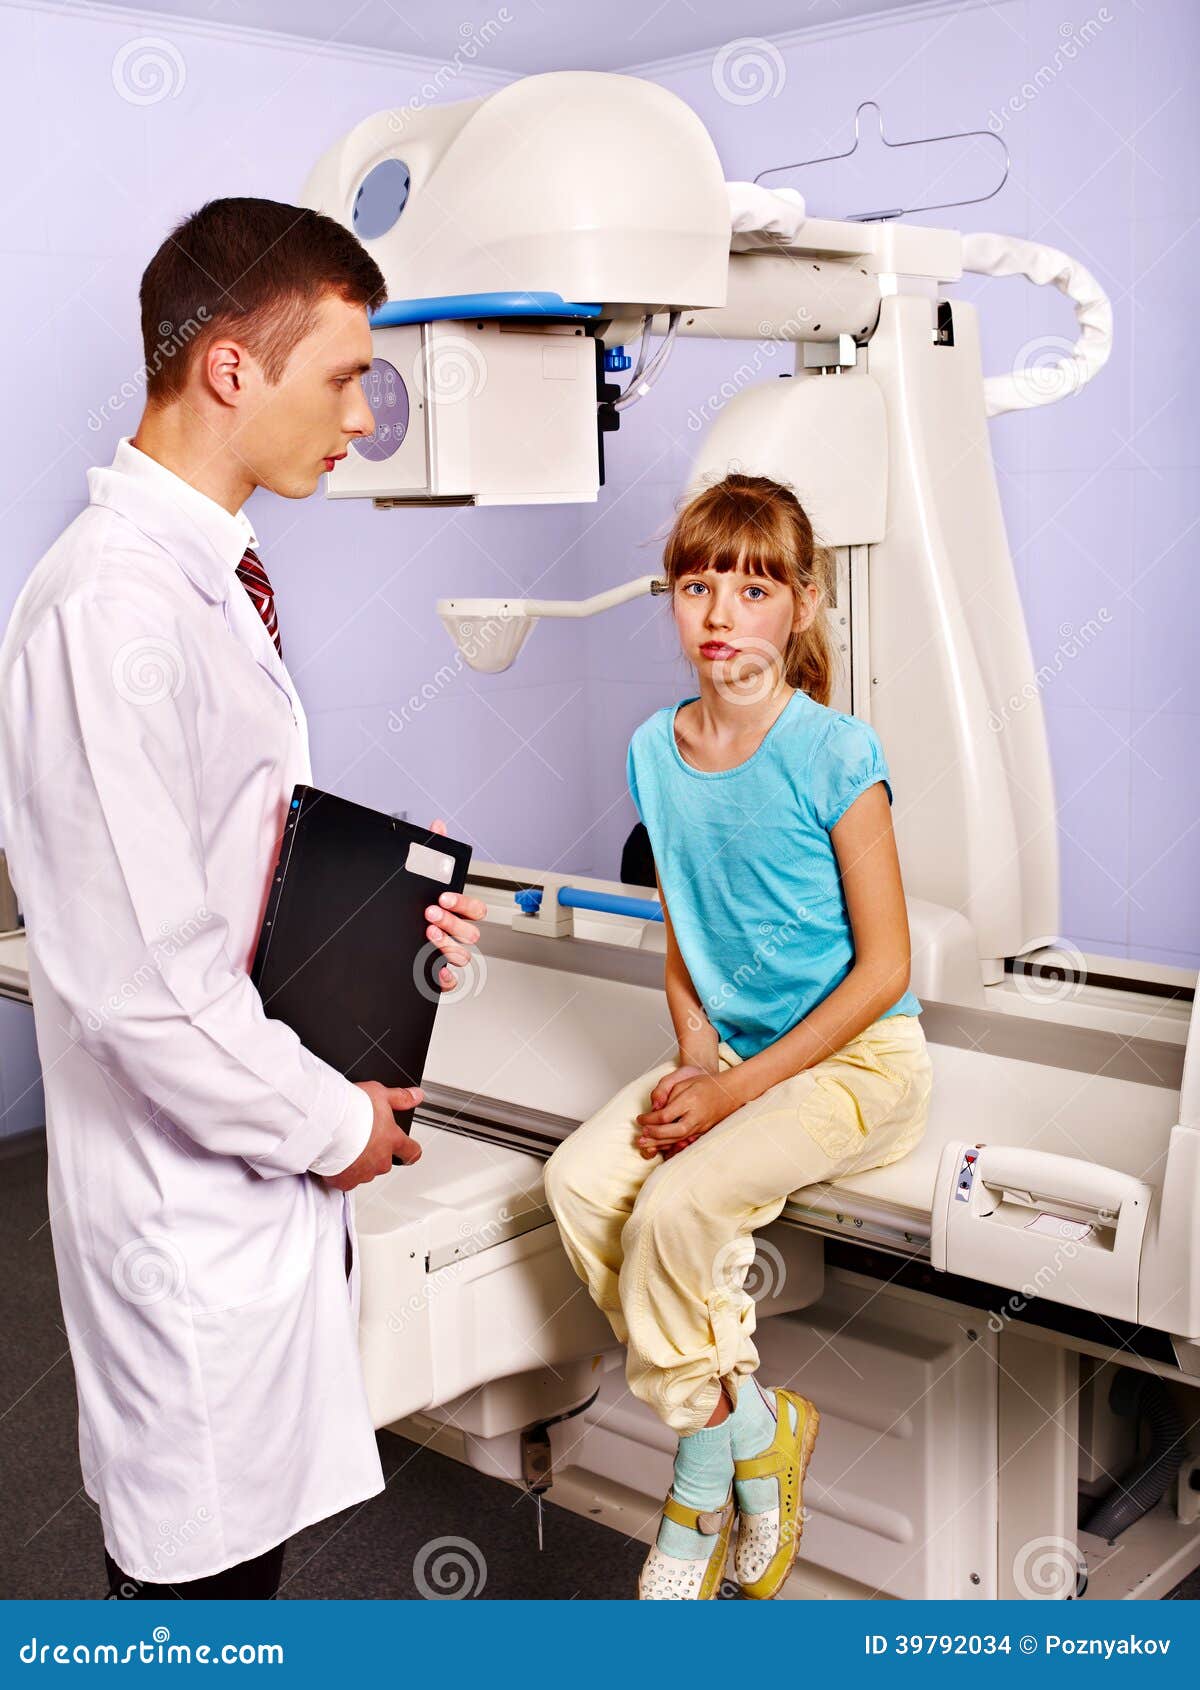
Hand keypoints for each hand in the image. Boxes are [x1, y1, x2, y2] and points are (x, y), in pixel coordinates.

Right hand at [323, 1081, 423, 1189]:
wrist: (325, 1123)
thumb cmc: (351, 1108)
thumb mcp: (380, 1093)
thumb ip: (400, 1098)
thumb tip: (416, 1096)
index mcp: (392, 1140)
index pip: (412, 1152)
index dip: (410, 1151)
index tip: (407, 1149)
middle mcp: (381, 1160)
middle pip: (384, 1161)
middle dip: (375, 1153)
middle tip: (360, 1137)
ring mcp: (364, 1173)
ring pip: (365, 1171)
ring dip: (358, 1162)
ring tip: (344, 1145)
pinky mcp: (345, 1181)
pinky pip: (346, 1180)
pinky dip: (341, 1172)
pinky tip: (334, 1158)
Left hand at [425, 818, 486, 991]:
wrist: (382, 933)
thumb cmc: (413, 903)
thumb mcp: (421, 875)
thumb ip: (432, 852)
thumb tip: (437, 826)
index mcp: (457, 912)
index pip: (476, 909)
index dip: (463, 904)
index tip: (444, 897)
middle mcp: (457, 934)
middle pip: (471, 933)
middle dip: (452, 923)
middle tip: (430, 913)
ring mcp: (449, 954)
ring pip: (462, 956)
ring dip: (447, 945)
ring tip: (426, 934)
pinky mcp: (437, 973)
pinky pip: (451, 981)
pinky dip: (445, 978)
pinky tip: (432, 969)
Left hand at [641, 1064, 715, 1159]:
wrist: (729, 1091)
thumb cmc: (705, 1084)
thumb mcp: (683, 1080)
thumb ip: (666, 1092)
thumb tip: (654, 1108)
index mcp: (690, 1101)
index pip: (665, 1115)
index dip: (649, 1119)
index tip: (639, 1118)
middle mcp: (696, 1116)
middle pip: (672, 1132)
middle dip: (654, 1134)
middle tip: (641, 1133)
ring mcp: (701, 1126)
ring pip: (678, 1139)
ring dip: (659, 1143)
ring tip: (644, 1144)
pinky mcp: (702, 1132)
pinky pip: (684, 1142)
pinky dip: (670, 1146)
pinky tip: (660, 1147)